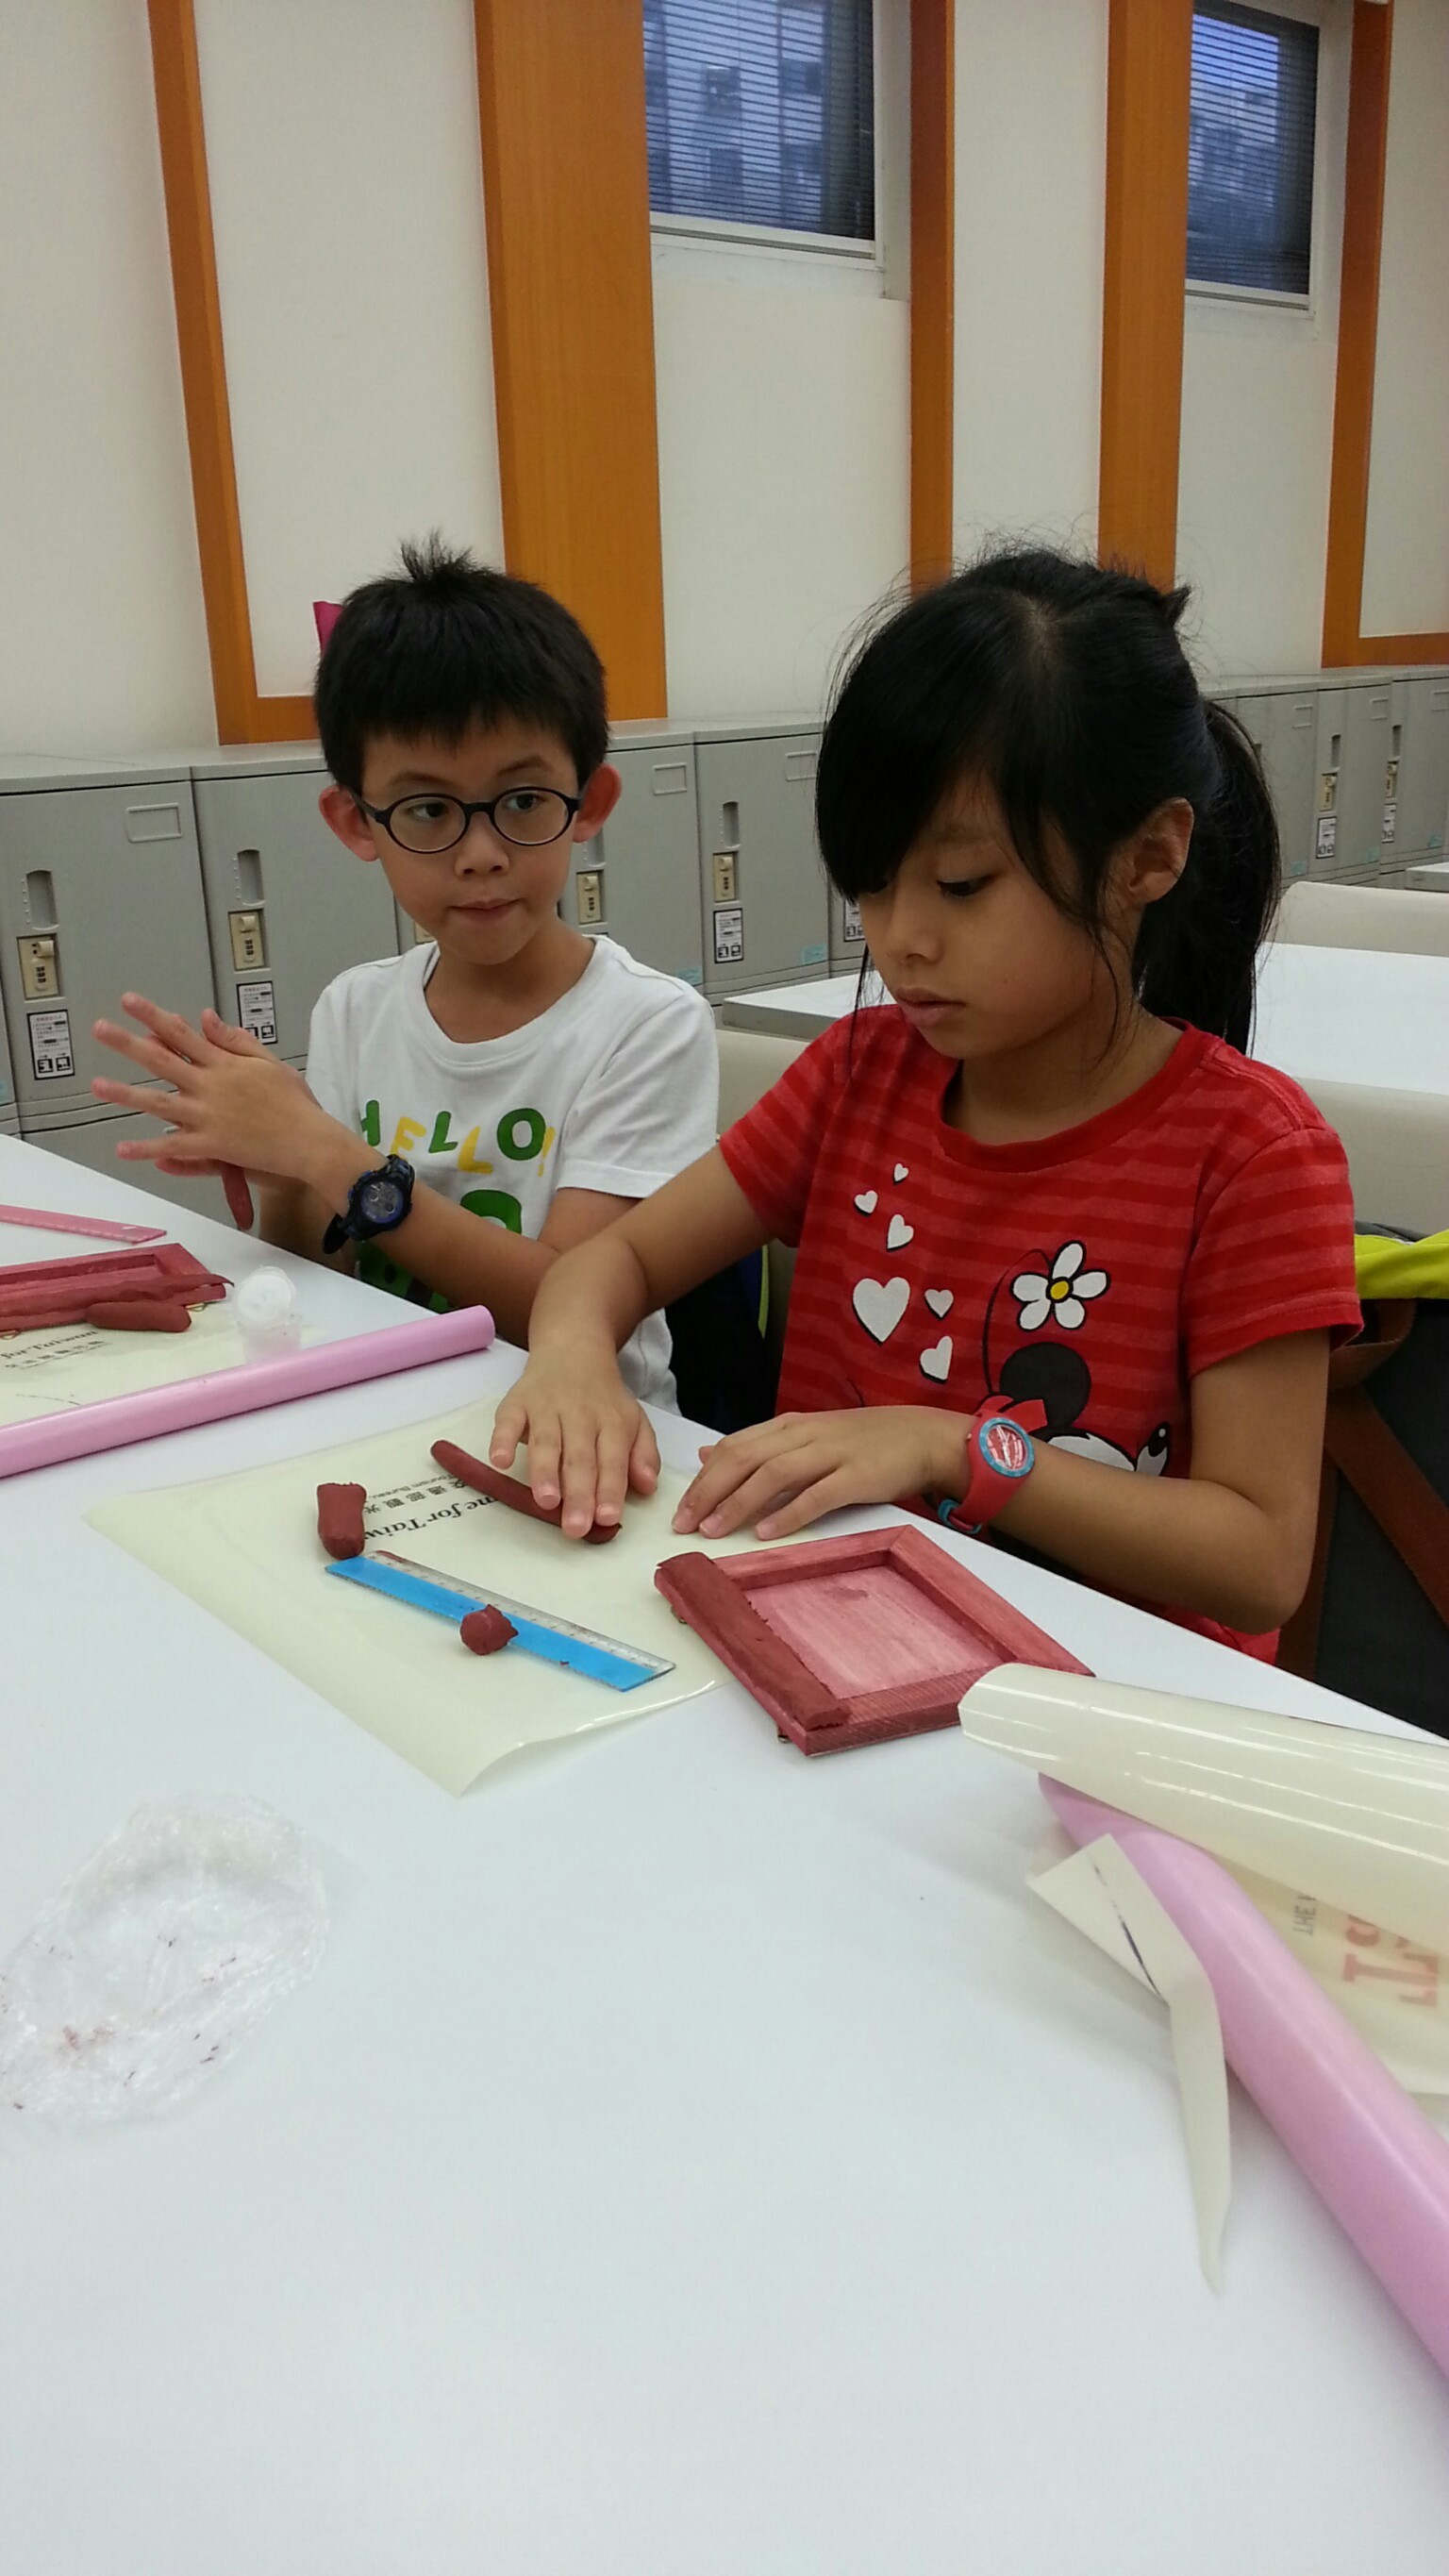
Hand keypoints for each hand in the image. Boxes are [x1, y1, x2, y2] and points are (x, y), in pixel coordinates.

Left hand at [91, 997, 340, 1188]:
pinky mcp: (212, 1145)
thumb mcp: (270, 1063)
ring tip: (96, 1086)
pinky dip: (147, 1149)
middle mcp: (211, 1085)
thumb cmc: (295, 1103)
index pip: (182, 1034)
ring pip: (159, 1102)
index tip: (129, 1001)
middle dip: (128, 1044)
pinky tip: (122, 1149)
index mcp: (225, 1064)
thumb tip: (205, 1017)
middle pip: (162, 1061)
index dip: (153, 1017)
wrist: (311, 1141)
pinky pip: (174, 1147)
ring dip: (126, 1094)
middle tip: (100, 1029)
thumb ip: (235, 1041)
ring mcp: (209, 1116)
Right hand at [489, 1350, 660, 1537]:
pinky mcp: (517, 1402)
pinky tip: (501, 1461)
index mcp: (612, 1422)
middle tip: (575, 1527)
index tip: (607, 1518)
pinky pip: (508, 1420)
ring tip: (547, 1501)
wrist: (573, 1349)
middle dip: (579, 1493)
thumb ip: (644, 1455)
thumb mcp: (634, 1420)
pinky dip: (502, 1439)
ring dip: (545, 1471)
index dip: (610, 1489)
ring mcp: (547, 1407)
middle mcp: (580, 1414)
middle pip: (579, 1457)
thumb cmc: (603, 1398)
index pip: (613, 1459)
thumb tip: (647, 1487)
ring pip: (546, 1442)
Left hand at [670, 1406, 970, 1541]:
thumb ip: (758, 1446)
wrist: (923, 1436)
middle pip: (745, 1459)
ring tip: (713, 1530)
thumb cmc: (863, 1442)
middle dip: (709, 1492)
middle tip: (684, 1524)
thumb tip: (707, 1453)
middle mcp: (805, 1436)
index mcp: (789, 1426)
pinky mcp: (857, 1476)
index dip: (703, 1477)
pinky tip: (766, 1532)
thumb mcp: (806, 1435)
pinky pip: (817, 1496)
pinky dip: (788, 1514)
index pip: (734, 1447)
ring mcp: (831, 1454)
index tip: (679, 1508)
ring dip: (739, 1503)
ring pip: (773, 1475)